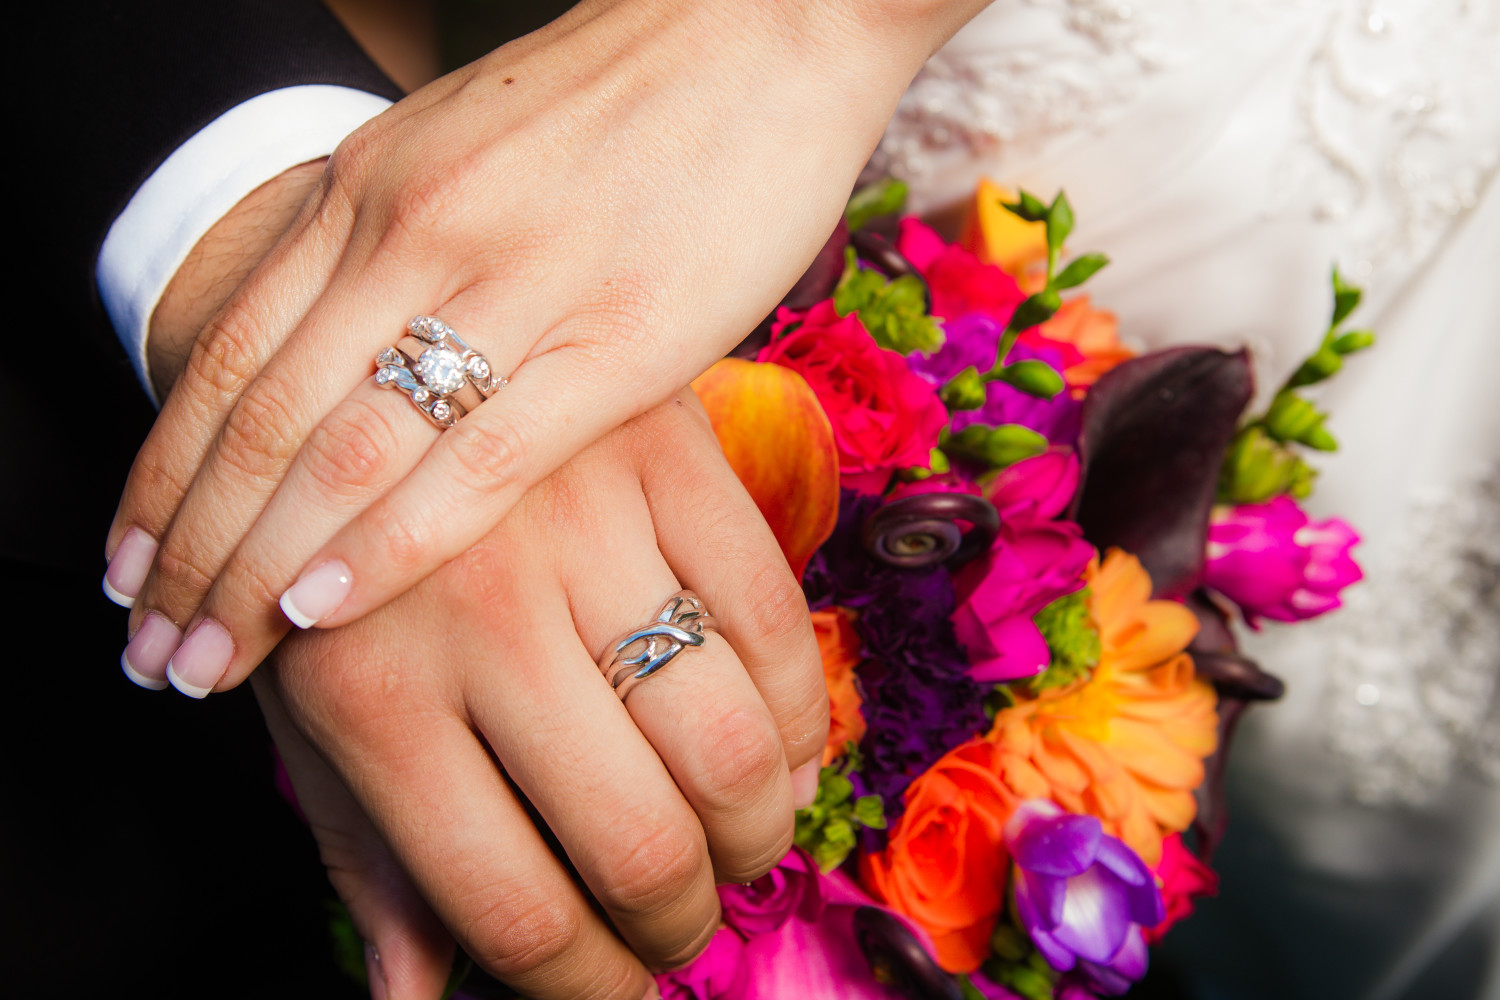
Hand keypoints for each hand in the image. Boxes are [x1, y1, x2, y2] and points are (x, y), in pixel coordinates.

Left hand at [103, 0, 986, 696]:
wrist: (764, 24)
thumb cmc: (625, 104)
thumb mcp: (466, 153)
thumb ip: (394, 248)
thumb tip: (345, 361)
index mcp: (371, 188)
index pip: (226, 355)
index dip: (163, 478)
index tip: (130, 572)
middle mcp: (413, 232)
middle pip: (262, 421)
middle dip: (189, 553)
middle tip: (149, 653)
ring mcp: (512, 283)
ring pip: (343, 449)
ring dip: (256, 569)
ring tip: (205, 661)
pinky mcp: (618, 339)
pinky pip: (478, 458)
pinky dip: (389, 543)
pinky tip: (324, 607)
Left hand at [260, 391, 828, 998]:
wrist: (354, 362)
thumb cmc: (332, 572)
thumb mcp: (312, 717)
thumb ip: (371, 862)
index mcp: (375, 700)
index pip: (515, 909)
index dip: (588, 988)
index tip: (616, 991)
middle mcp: (483, 613)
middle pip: (640, 840)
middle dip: (679, 922)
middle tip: (678, 927)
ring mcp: (586, 524)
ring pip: (729, 742)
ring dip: (756, 835)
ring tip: (735, 850)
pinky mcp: (668, 455)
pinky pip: (776, 621)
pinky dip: (798, 719)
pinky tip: (778, 756)